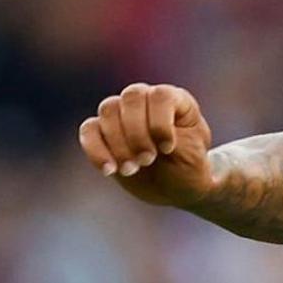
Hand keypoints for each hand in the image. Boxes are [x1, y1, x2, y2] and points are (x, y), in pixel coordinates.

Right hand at [79, 84, 215, 210]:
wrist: (174, 187)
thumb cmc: (189, 168)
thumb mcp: (194, 156)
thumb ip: (176, 141)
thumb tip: (156, 137)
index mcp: (174, 99)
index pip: (160, 95)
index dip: (160, 122)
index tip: (167, 148)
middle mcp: (146, 100)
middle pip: (131, 97)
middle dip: (137, 133)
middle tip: (147, 161)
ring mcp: (123, 114)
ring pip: (108, 110)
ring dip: (118, 143)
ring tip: (131, 170)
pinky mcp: (103, 133)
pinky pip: (89, 130)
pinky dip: (95, 150)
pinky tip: (109, 171)